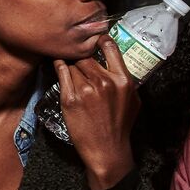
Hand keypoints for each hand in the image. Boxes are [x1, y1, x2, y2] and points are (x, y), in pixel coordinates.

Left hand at [55, 36, 137, 189]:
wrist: (106, 149)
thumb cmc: (120, 126)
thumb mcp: (132, 100)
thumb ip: (124, 80)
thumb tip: (115, 64)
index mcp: (123, 80)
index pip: (110, 48)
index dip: (99, 41)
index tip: (92, 40)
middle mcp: (105, 82)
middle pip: (86, 57)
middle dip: (80, 59)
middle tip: (75, 60)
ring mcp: (86, 90)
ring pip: (72, 65)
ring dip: (70, 67)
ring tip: (68, 68)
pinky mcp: (69, 98)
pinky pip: (61, 73)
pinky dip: (58, 67)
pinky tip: (57, 64)